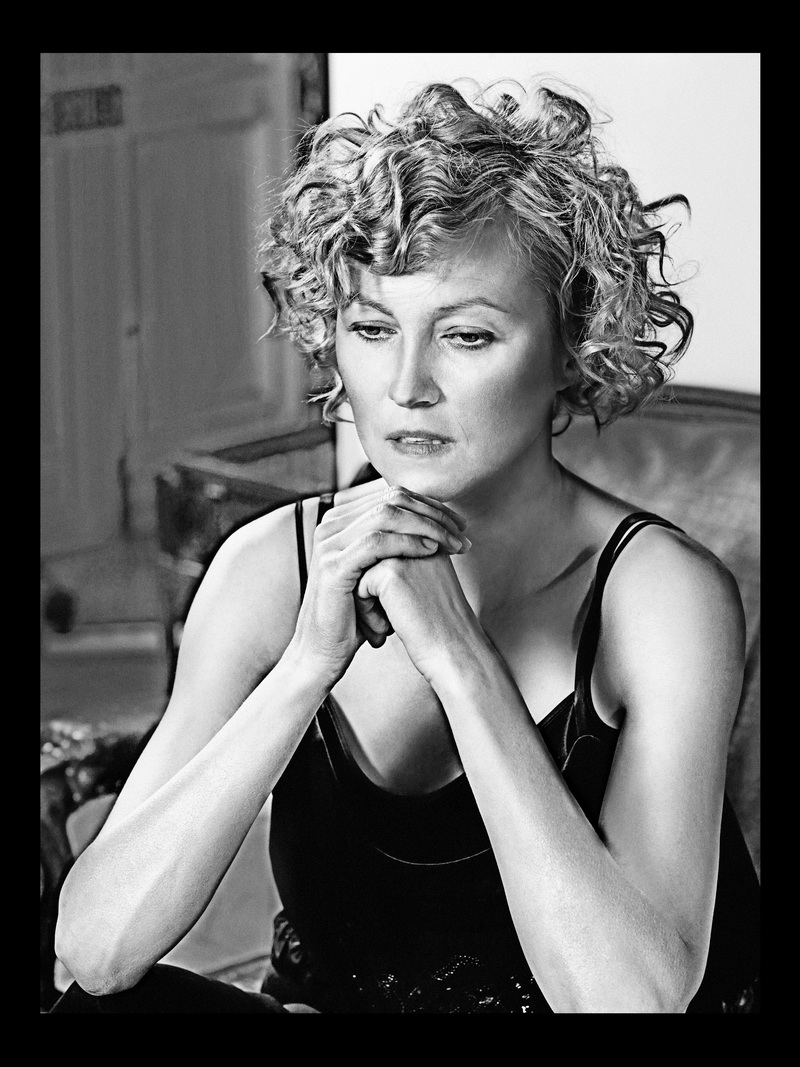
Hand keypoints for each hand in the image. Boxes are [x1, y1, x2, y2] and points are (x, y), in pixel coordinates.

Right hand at [288, 485, 468, 683]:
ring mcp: (329, 544)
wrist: (323, 651)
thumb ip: (395, 542)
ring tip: (452, 542)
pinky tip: (431, 551)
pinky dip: (408, 543)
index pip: (392, 494)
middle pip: (391, 499)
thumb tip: (434, 520)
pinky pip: (377, 542)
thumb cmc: (354, 615)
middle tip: (461, 531)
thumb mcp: (376, 570)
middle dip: (433, 513)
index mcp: (340, 520)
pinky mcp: (333, 566)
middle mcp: (331, 525)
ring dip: (427, 526)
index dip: (430, 504)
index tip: (458, 523)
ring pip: (387, 515)